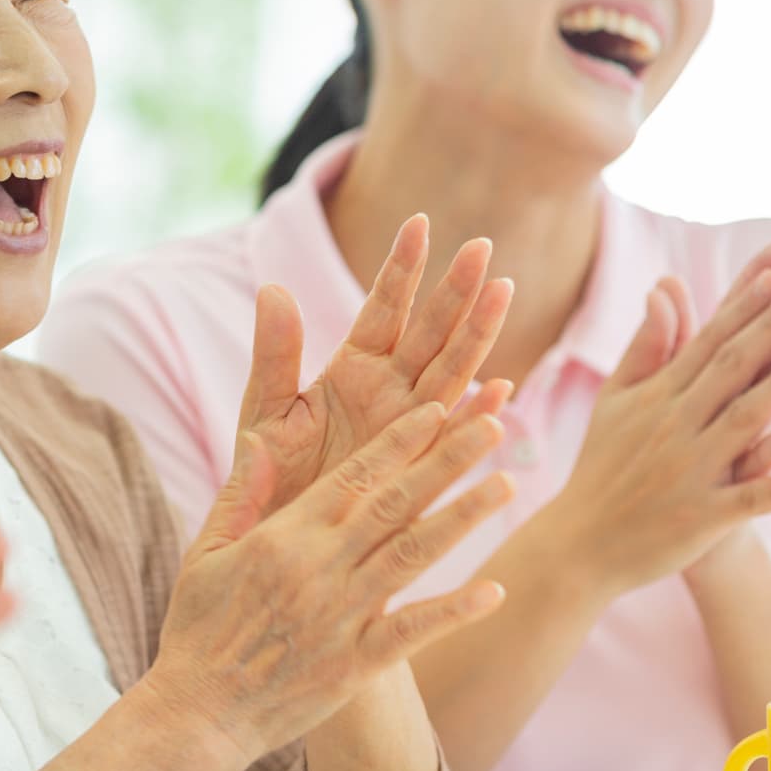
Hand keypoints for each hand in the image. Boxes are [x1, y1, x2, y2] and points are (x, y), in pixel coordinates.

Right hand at [148, 336, 514, 767]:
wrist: (197, 713)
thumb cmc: (197, 627)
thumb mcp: (206, 550)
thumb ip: (241, 494)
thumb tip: (257, 439)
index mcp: (285, 536)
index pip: (354, 476)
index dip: (400, 440)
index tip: (437, 408)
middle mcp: (320, 568)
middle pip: (396, 503)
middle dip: (446, 460)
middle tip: (491, 423)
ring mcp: (342, 616)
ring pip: (414, 556)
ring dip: (463, 518)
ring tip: (506, 484)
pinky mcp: (355, 665)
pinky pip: (412, 632)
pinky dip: (453, 611)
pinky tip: (494, 592)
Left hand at [236, 214, 513, 512]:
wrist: (278, 546)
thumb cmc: (270, 479)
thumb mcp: (267, 412)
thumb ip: (275, 355)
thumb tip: (272, 288)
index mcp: (353, 369)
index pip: (383, 308)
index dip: (401, 269)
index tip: (419, 224)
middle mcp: (391, 393)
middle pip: (430, 332)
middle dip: (455, 290)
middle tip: (482, 246)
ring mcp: (411, 430)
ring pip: (452, 374)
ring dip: (479, 335)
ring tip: (503, 292)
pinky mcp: (418, 473)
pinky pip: (453, 441)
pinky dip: (475, 417)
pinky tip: (498, 391)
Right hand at [542, 244, 770, 597]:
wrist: (580, 543)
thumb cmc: (603, 467)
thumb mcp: (616, 400)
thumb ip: (646, 347)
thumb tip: (665, 290)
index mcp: (658, 396)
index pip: (708, 341)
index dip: (744, 306)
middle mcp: (674, 425)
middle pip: (730, 369)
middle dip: (770, 327)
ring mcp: (688, 471)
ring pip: (742, 422)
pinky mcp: (698, 518)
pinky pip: (744, 501)